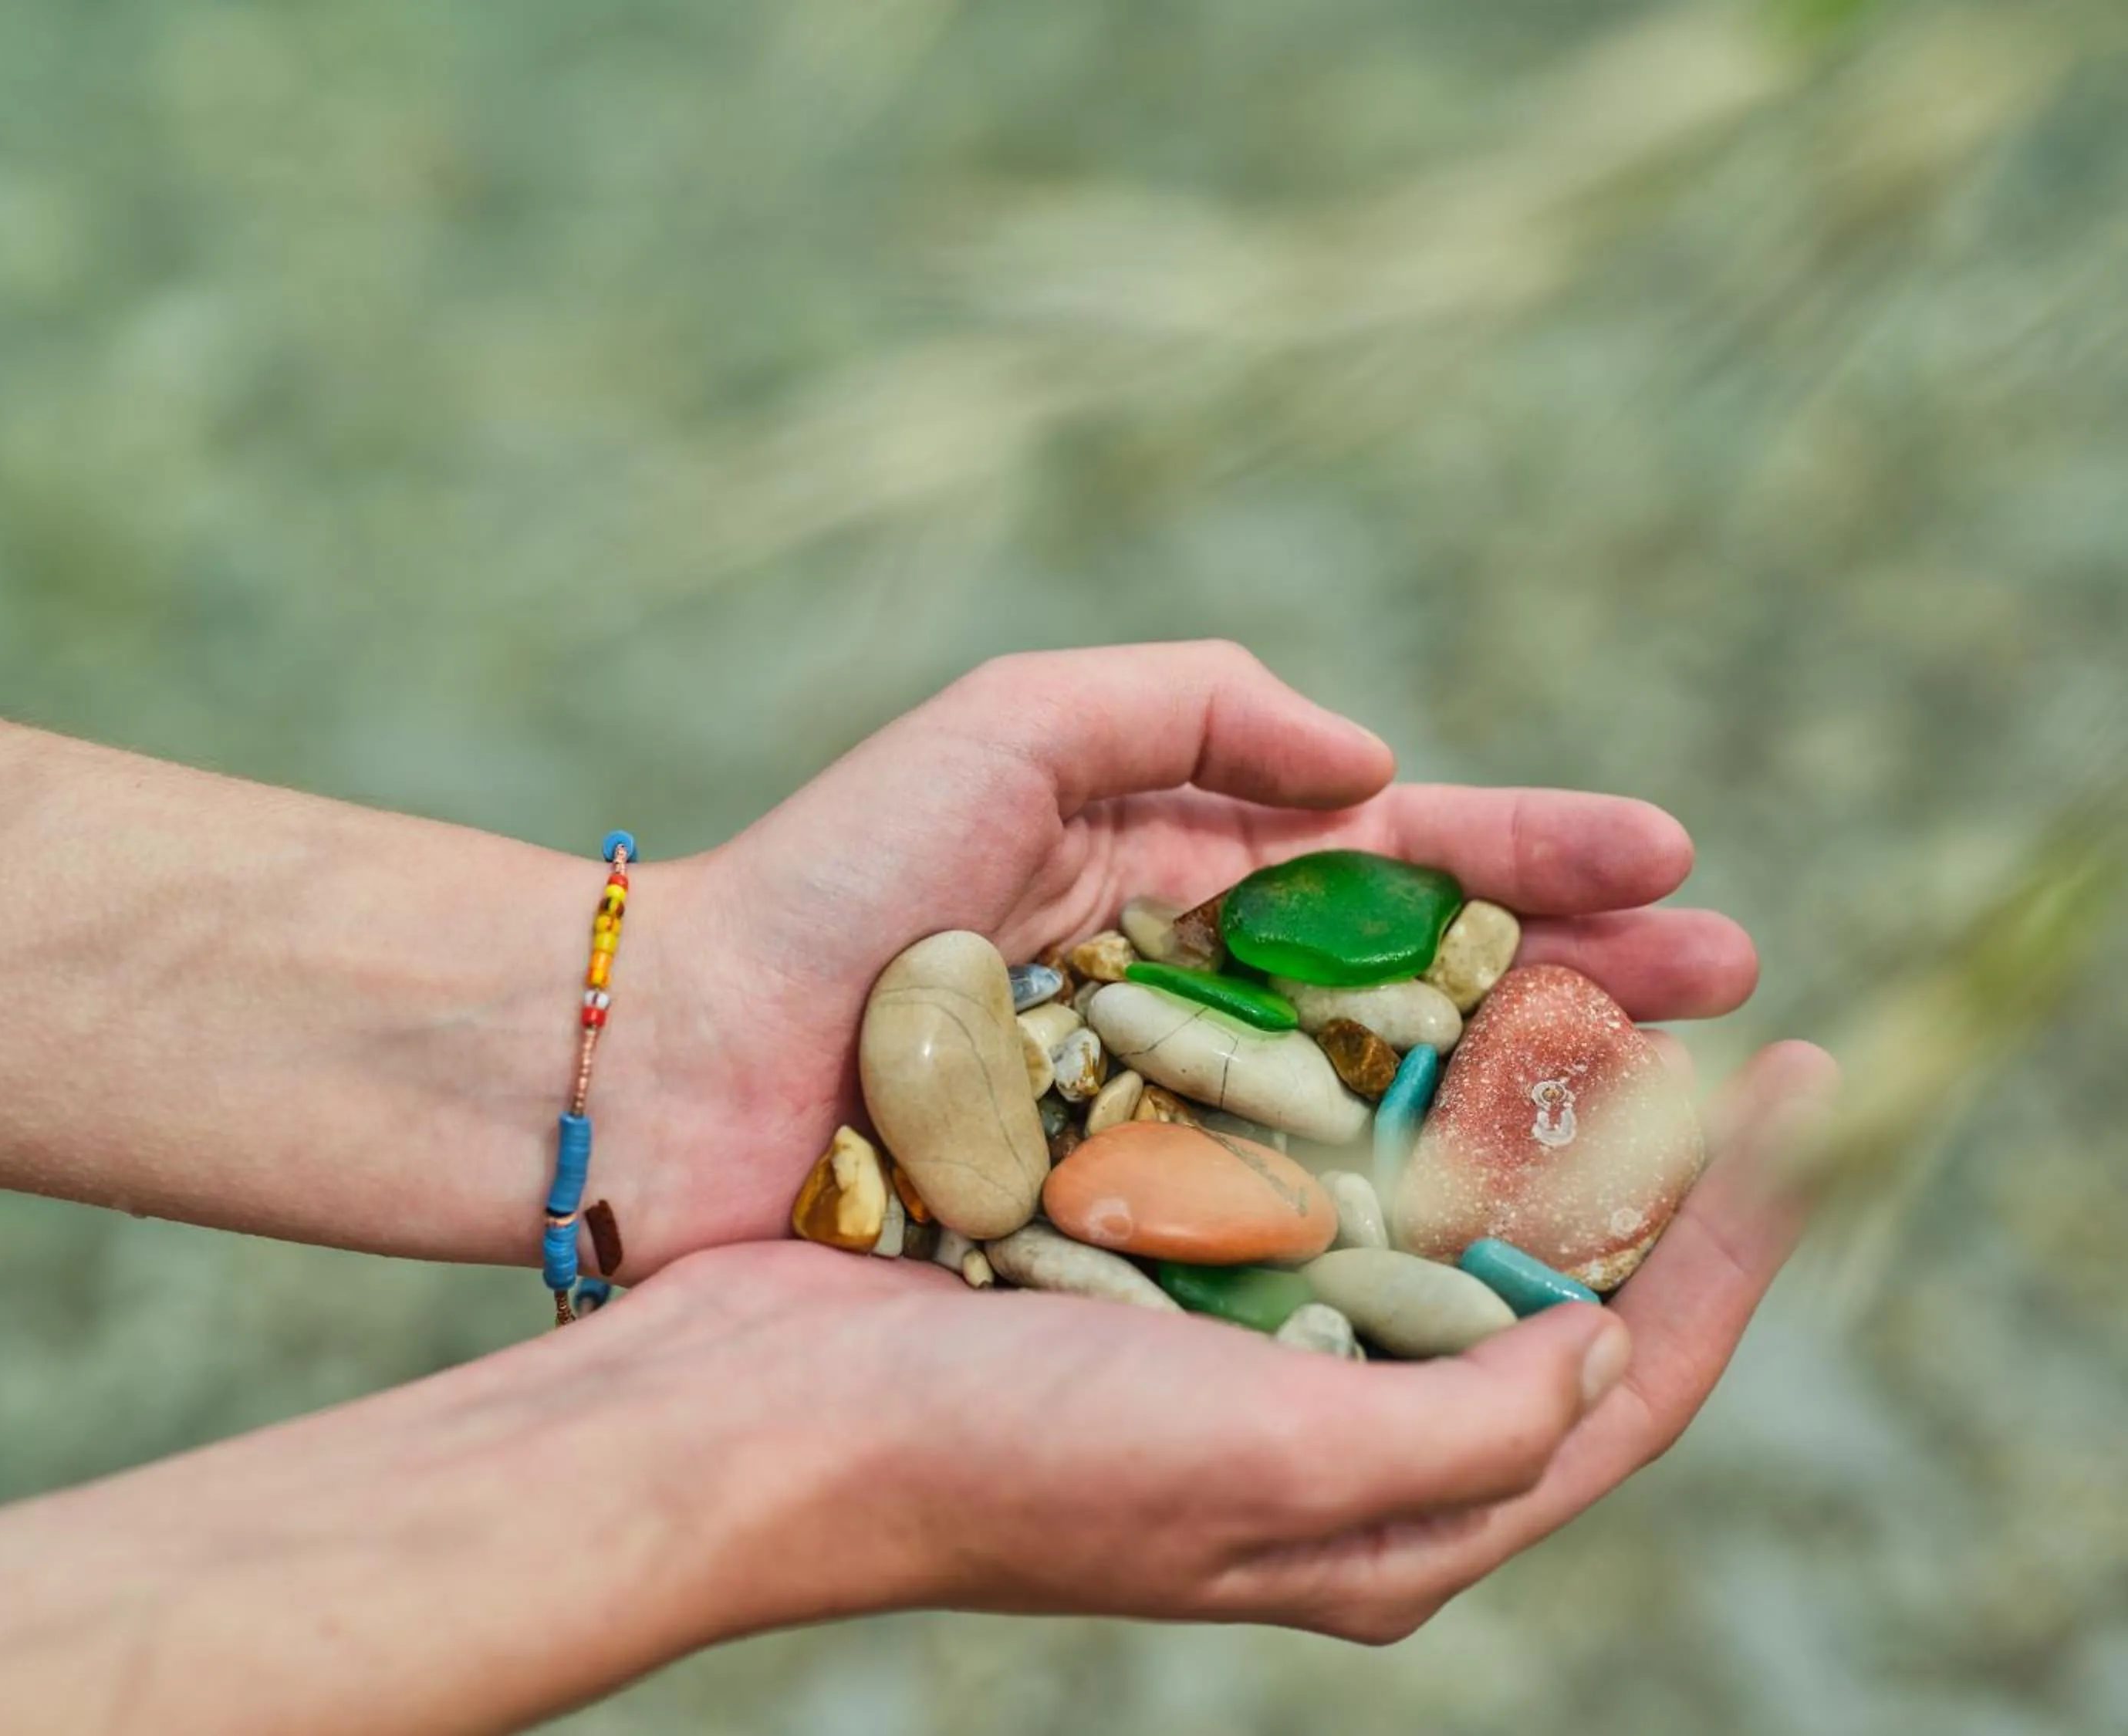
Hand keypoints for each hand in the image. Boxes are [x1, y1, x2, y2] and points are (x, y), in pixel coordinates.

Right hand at [592, 1038, 1833, 1641]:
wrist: (764, 1418)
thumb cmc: (1001, 1463)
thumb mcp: (1268, 1474)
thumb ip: (1464, 1437)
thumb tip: (1613, 1353)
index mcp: (1389, 1514)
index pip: (1630, 1378)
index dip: (1736, 1238)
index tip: (1798, 1085)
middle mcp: (1335, 1429)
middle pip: (1551, 1277)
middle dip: (1642, 1140)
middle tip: (1700, 989)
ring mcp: (1249, 1340)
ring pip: (1439, 1202)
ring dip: (1518, 1084)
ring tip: (1576, 965)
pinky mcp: (1166, 1262)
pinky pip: (1318, 1158)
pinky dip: (1377, 1074)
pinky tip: (1395, 996)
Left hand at [600, 641, 1759, 1272]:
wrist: (678, 1061)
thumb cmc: (837, 883)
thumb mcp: (1015, 728)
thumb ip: (1197, 703)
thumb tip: (1377, 764)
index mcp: (1181, 871)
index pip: (1395, 856)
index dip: (1534, 852)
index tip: (1669, 853)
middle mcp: (1199, 1000)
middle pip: (1427, 986)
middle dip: (1578, 974)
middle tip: (1730, 978)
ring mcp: (1172, 1125)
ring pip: (1386, 1112)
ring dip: (1531, 1102)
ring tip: (1671, 1099)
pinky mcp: (1131, 1230)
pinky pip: (1297, 1225)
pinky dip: (1408, 1221)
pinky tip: (1521, 1229)